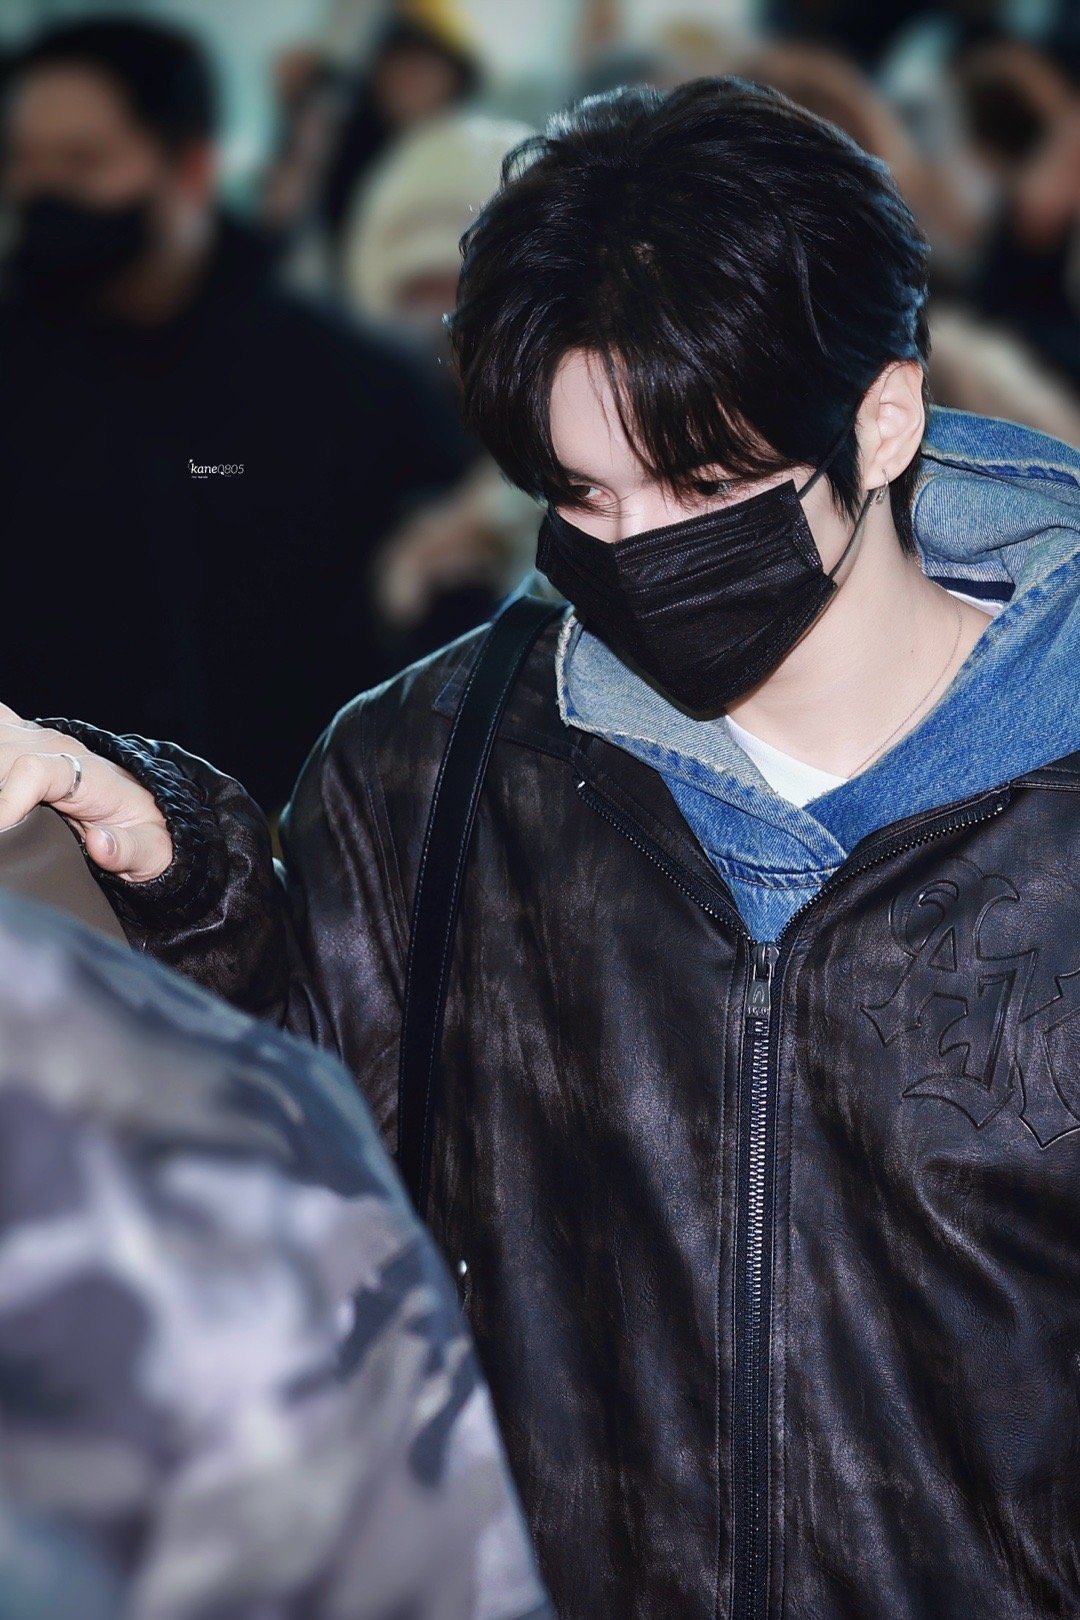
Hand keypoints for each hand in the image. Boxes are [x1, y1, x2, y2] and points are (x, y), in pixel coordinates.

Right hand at [0, 706, 172, 880]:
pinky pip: (1, 725)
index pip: (34, 770)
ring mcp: (44, 740)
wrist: (147, 811)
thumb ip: (126, 849)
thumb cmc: (143, 831)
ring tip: (5, 810)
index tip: (0, 829)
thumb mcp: (148, 851)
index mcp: (90, 774)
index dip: (7, 800)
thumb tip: (100, 844)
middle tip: (4, 831)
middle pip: (5, 756)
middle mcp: (63, 750)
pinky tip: (0, 776)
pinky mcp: (30, 739)